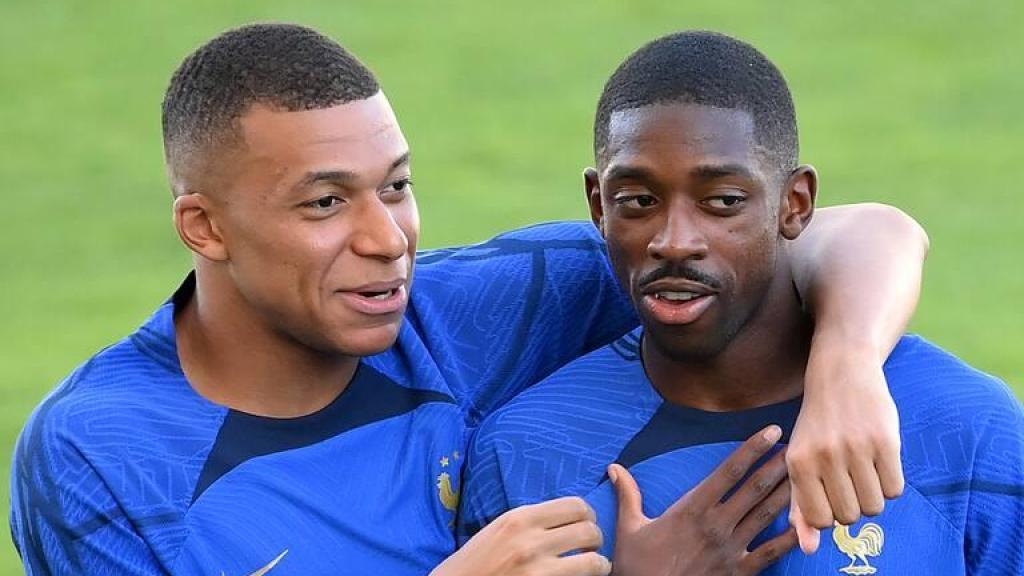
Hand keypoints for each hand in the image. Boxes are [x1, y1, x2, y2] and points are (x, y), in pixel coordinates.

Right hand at [433, 497, 610, 575]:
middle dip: (596, 539)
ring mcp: (538, 569)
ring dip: (599, 564)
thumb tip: (564, 517)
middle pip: (589, 530)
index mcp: (520, 518)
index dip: (587, 515)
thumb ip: (530, 521)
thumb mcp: (500, 529)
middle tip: (591, 546)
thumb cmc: (475, 560)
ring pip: (593, 560)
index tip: (584, 523)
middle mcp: (531, 540)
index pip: (576, 505)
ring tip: (594, 566)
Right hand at [609, 425, 796, 575]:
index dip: (752, 449)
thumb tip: (614, 468)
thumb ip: (628, 494)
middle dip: (777, 465)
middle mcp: (716, 525)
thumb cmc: (637, 566)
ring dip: (786, 492)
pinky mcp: (738, 572)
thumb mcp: (629, 527)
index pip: (728, 471)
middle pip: (754, 488)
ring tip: (804, 474)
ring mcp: (730, 549)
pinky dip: (790, 538)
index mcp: (691, 509)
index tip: (770, 431)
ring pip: (765, 515)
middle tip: (797, 446)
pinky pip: (771, 553)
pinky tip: (806, 524)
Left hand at [787, 342, 903, 552]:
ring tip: (864, 470)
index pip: (821, 520)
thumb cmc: (817, 422)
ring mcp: (856, 448)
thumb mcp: (799, 458)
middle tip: (849, 479)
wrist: (841, 371)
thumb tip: (809, 548)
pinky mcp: (886, 440)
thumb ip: (801, 504)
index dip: (830, 514)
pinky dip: (890, 483)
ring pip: (875, 506)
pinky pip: (895, 490)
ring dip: (873, 495)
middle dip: (852, 505)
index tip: (830, 495)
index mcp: (799, 462)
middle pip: (850, 516)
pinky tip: (879, 461)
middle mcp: (825, 456)